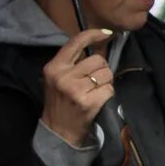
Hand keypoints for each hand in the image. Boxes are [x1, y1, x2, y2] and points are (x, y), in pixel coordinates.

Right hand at [41, 28, 115, 145]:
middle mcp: (64, 76)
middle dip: (102, 69)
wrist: (58, 132)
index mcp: (54, 67)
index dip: (94, 34)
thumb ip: (72, 62)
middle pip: (98, 60)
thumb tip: (98, 45)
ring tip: (95, 91)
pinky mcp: (88, 103)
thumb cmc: (60, 102)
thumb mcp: (57, 78)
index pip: (76, 42)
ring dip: (106, 82)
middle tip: (94, 81)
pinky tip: (98, 100)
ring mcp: (76, 90)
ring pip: (106, 74)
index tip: (107, 33)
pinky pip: (109, 89)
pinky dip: (108, 94)